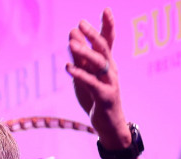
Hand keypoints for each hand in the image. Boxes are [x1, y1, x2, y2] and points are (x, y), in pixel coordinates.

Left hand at [66, 9, 127, 143]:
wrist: (109, 125)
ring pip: (99, 64)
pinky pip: (92, 83)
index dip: (108, 25)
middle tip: (81, 23)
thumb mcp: (85, 75)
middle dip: (93, 35)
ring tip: (71, 44)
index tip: (106, 9)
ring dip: (85, 53)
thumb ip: (79, 56)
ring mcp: (110, 83)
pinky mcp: (105, 97)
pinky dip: (80, 75)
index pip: (108, 40)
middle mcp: (111, 70)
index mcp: (108, 63)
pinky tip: (68, 67)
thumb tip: (72, 33)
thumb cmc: (97, 99)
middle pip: (104, 48)